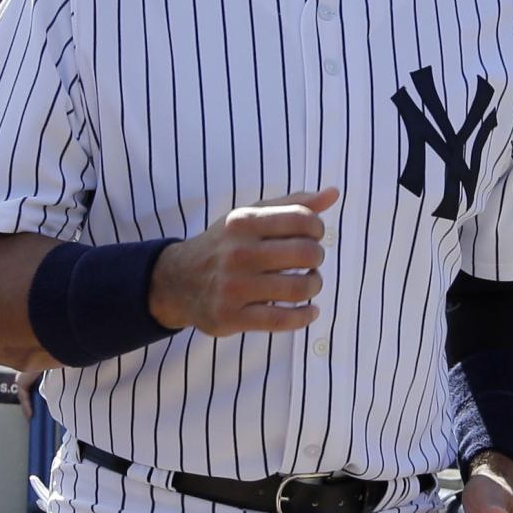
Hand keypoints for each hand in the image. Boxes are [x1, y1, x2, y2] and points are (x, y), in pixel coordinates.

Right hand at [152, 187, 337, 334]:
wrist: (178, 280)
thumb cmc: (225, 245)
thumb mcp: (251, 217)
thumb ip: (293, 205)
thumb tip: (334, 192)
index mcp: (244, 222)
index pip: (303, 219)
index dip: (317, 229)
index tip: (312, 237)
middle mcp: (238, 252)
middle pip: (306, 253)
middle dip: (317, 258)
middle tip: (309, 262)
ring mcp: (234, 287)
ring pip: (299, 288)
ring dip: (314, 286)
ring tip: (308, 284)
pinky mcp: (231, 317)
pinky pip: (282, 320)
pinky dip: (304, 316)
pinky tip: (309, 311)